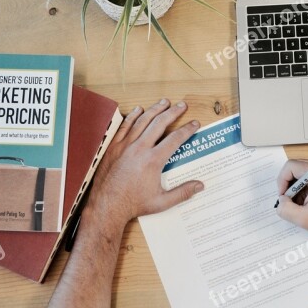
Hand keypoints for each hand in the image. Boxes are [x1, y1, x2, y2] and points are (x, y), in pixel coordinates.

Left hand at [88, 99, 203, 225]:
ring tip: (164, 102)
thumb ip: (183, 192)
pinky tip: (139, 110)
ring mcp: (125, 146)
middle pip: (160, 123)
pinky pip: (125, 126)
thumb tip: (200, 186)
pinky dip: (133, 116)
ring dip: (155, 109)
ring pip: (142, 121)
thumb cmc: (133, 204)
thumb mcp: (162, 202)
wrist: (107, 206)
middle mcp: (140, 149)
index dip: (187, 129)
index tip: (195, 123)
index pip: (175, 139)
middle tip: (182, 105)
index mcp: (153, 161)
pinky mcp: (114, 147)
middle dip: (173, 112)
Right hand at [274, 159, 307, 244]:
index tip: (283, 196)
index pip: (290, 166)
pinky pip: (307, 178)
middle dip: (288, 185)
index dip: (282, 181)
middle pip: (294, 167)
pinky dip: (301, 190)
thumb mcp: (303, 218)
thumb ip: (285, 209)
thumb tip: (280, 201)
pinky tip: (305, 203)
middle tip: (288, 200)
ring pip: (300, 173)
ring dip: (294, 188)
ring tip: (298, 204)